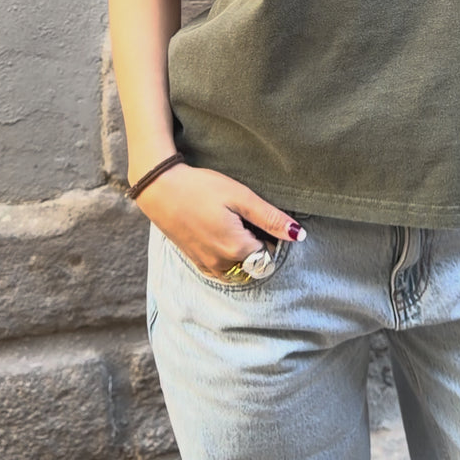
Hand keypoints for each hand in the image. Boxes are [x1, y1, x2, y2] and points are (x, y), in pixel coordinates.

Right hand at [132, 163, 305, 278]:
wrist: (160, 189)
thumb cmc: (202, 188)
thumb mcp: (240, 197)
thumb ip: (270, 218)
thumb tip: (299, 235)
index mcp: (237, 249)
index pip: (269, 254)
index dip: (270, 236)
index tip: (259, 217)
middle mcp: (222, 265)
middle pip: (254, 263)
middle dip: (258, 246)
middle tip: (245, 218)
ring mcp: (207, 266)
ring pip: (238, 269)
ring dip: (243, 253)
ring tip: (233, 224)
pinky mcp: (196, 262)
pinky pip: (222, 270)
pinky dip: (228, 257)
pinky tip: (221, 233)